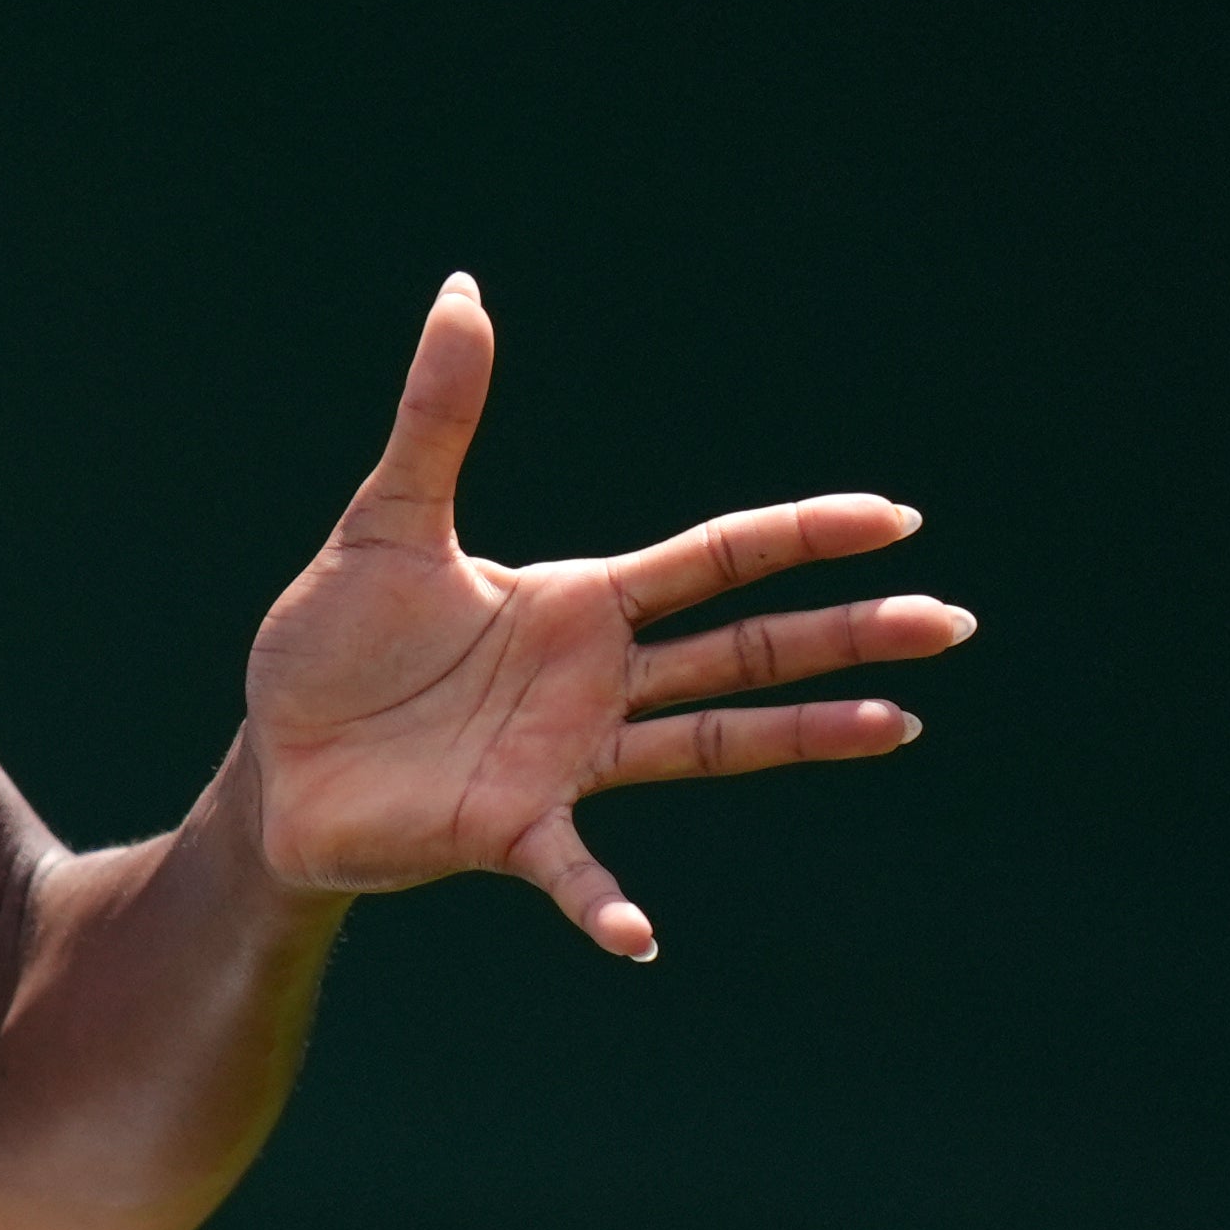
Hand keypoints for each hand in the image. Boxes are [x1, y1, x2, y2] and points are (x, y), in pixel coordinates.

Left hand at [247, 277, 973, 961]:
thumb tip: (461, 291)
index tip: (896, 519)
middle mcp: (596, 682)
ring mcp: (566, 758)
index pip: (715, 561)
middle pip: (747, 648)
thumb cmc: (335, 650)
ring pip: (711, 741)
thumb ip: (436, 418)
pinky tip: (642, 938)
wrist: (278, 759)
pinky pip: (572, 870)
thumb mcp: (384, 523)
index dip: (800, 536)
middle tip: (951, 622)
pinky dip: (606, 904)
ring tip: (897, 730)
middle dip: (847, 635)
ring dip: (802, 736)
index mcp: (580, 604)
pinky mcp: (508, 830)